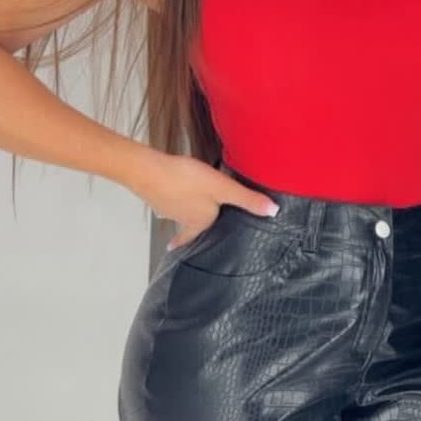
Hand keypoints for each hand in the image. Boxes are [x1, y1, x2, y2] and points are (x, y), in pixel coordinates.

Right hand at [122, 150, 278, 245]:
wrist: (147, 170)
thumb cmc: (186, 181)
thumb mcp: (223, 188)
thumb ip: (247, 199)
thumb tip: (274, 212)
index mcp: (199, 222)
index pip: (200, 237)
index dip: (197, 242)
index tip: (192, 249)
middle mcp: (181, 218)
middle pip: (189, 225)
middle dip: (190, 227)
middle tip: (190, 232)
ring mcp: (165, 206)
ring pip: (177, 211)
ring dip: (179, 210)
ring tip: (183, 206)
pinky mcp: (153, 192)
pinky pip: (165, 197)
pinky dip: (167, 195)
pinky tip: (168, 186)